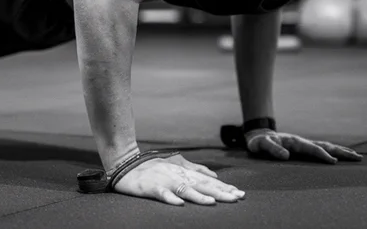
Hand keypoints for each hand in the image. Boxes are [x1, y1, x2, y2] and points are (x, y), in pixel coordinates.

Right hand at [112, 154, 245, 205]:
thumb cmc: (152, 166)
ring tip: (212, 202)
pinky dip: (170, 198)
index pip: (207, 181)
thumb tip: (213, 175)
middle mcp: (177, 175)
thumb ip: (195, 168)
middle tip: (236, 198)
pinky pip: (161, 194)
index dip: (224, 187)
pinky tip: (178, 204)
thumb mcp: (175, 163)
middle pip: (201, 185)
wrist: (126, 163)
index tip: (239, 193)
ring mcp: (164, 181)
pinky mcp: (150, 188)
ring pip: (184, 189)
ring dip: (198, 196)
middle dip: (220, 192)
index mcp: (183, 172)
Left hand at [245, 130, 362, 163]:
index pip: (313, 149)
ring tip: (356, 156)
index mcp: (295, 141)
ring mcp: (305, 144)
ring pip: (327, 147)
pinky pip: (322, 149)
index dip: (323, 156)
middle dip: (342, 152)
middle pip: (326, 146)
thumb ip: (272, 150)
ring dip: (341, 151)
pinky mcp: (304, 147)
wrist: (259, 135)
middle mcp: (303, 141)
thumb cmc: (259, 142)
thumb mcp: (261, 145)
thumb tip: (286, 156)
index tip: (335, 162)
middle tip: (358, 158)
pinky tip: (341, 156)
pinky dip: (334, 152)